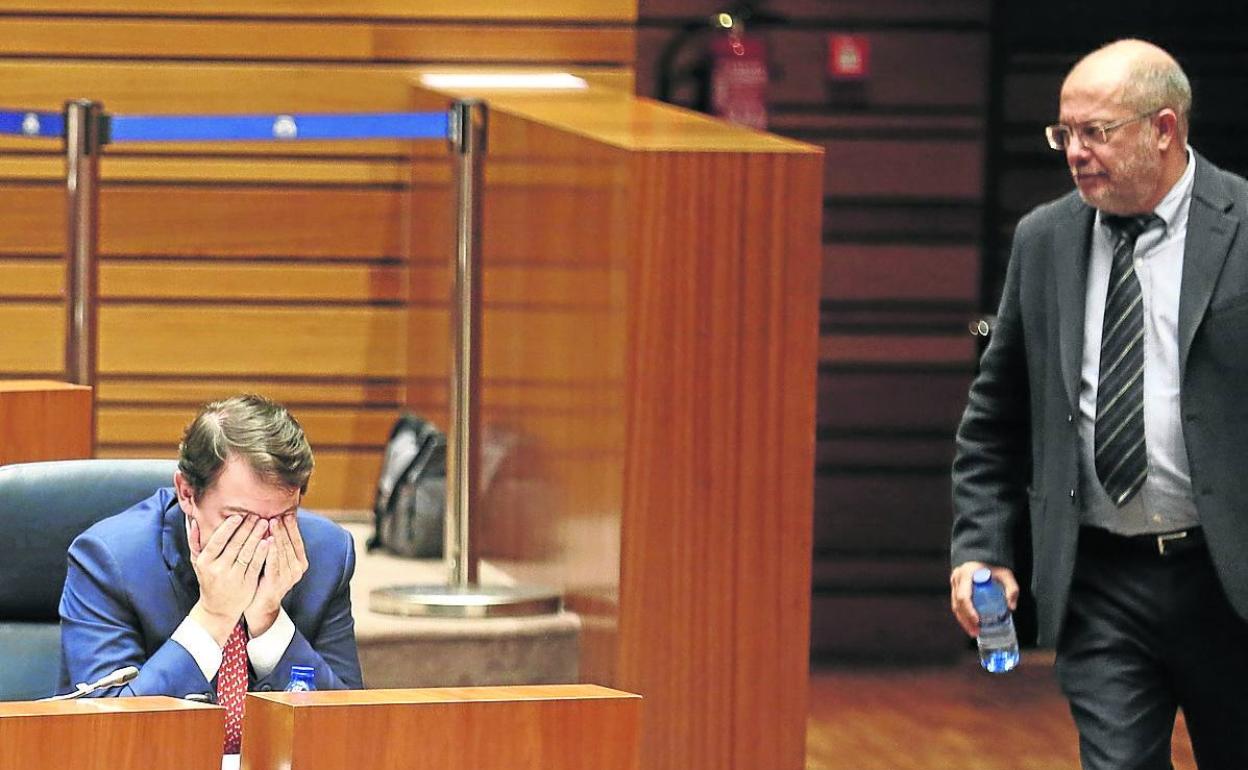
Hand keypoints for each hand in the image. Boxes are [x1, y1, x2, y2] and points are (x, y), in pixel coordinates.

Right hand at [188, 514, 268, 645]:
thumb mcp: (197, 563)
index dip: (228, 527)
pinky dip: (263, 552)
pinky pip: (256, 564)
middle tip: (257, 515)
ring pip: (247, 553)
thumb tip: (193, 521)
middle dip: (247, 528)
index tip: (238, 516)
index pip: (217, 541)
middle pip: (235, 544)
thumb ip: (194, 542)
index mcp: (204, 562)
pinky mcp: (247, 583)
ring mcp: (233, 577)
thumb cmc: (209, 579)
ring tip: (265, 523)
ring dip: (257, 536)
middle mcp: (218, 569)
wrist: (218, 609)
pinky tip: (269, 541)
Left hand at [244, 514, 308, 636]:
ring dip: (278, 534)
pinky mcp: (277, 582)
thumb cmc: (265, 578)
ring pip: (283, 551)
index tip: (286, 512)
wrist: (259, 605)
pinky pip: (274, 563)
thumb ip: (279, 544)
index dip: (292, 525)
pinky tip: (268, 540)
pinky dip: (272, 551)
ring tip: (271, 521)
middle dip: (283, 527)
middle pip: (290, 543)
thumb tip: (276, 519)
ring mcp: (288, 576)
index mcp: (300, 562)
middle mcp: (297, 569)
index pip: (297, 539)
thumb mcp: (276, 560)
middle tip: (277, 512)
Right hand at [950, 561, 1017, 637]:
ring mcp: (954, 583)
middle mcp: (957, 578)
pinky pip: (956, 604)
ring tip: (974, 632)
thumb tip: (1011, 607)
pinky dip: (962, 615)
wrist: (981, 553)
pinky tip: (970, 624)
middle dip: (966, 620)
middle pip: (957, 604)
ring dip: (963, 620)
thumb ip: (1011, 588)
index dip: (969, 610)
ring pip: (955, 605)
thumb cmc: (994, 564)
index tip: (977, 621)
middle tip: (976, 632)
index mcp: (967, 574)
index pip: (964, 596)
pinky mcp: (955, 587)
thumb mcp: (1006, 574)